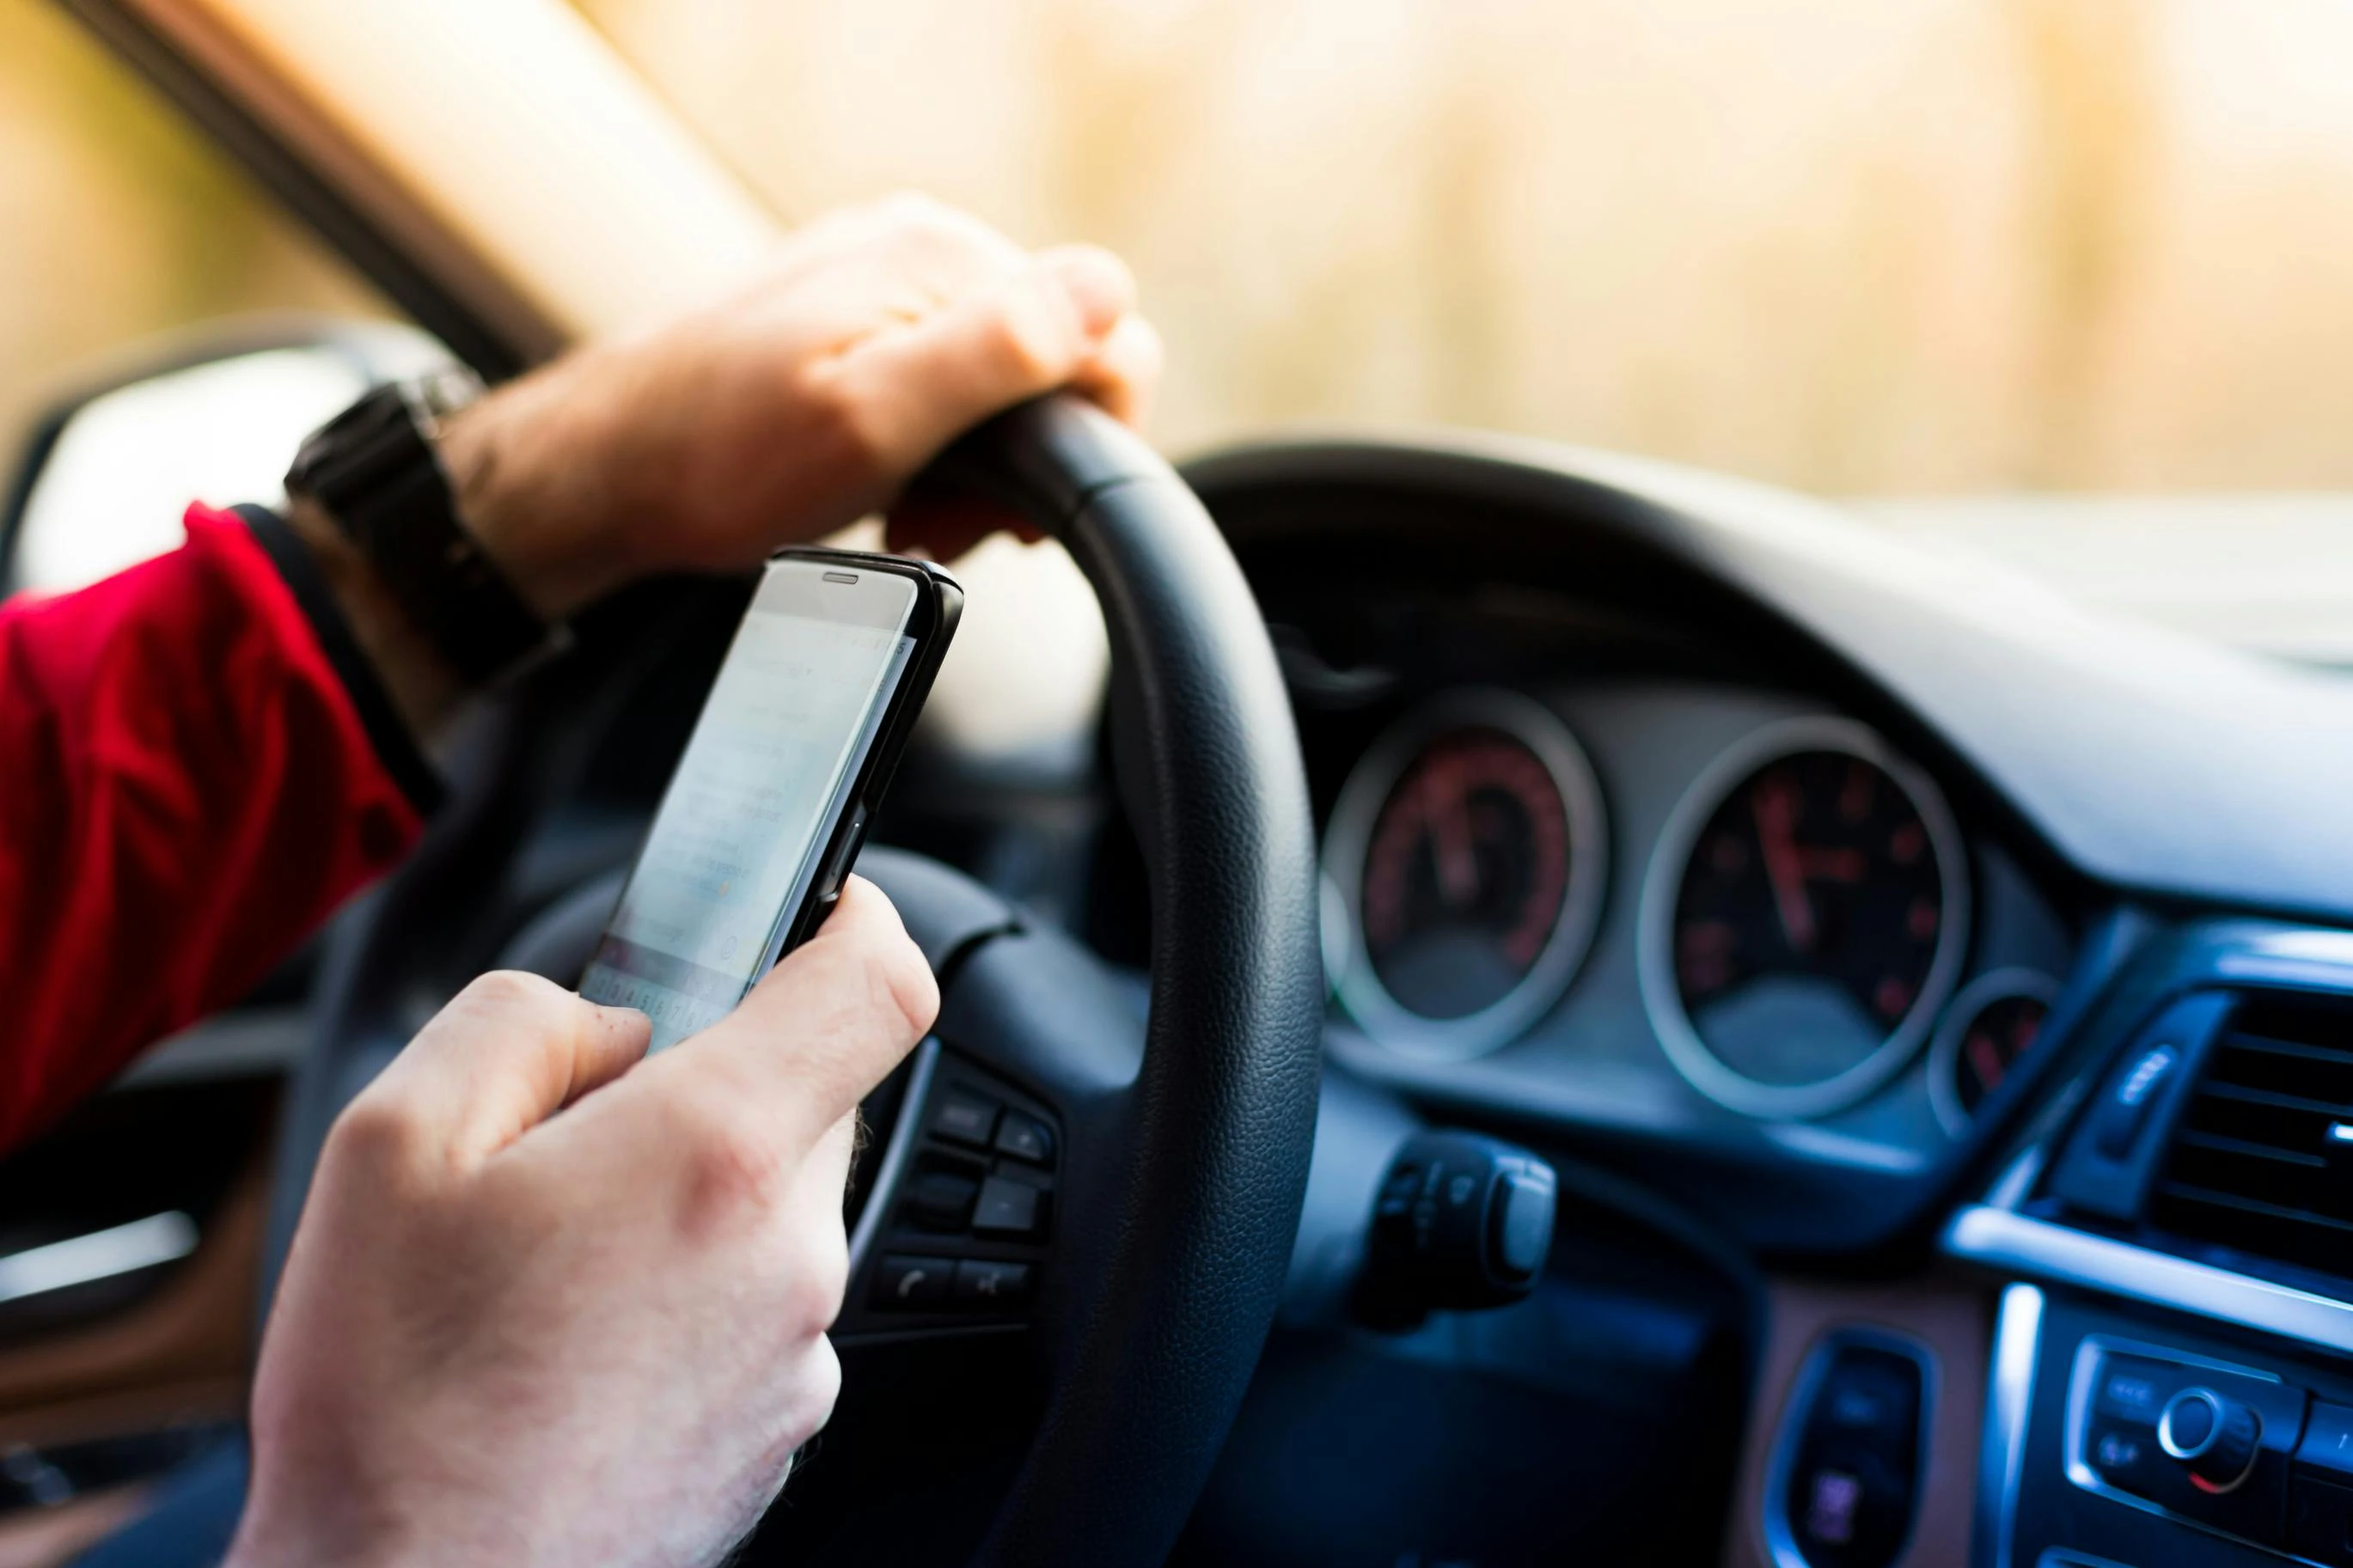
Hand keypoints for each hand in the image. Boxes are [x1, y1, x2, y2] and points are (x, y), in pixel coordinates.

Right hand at [226, 878, 935, 1567]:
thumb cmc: (394, 1399)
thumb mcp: (394, 1140)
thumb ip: (523, 1023)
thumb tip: (610, 1021)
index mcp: (713, 1153)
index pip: (879, 989)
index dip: (863, 923)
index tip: (831, 906)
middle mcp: (789, 1254)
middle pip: (815, 1100)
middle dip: (720, 1082)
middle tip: (591, 1125)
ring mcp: (796, 1355)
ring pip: (778, 1210)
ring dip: (696, 1197)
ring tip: (557, 1261)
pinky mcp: (779, 1431)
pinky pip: (760, 1307)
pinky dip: (693, 1292)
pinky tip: (581, 1338)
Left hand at [444, 193, 1163, 617]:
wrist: (601, 469)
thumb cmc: (719, 461)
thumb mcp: (872, 421)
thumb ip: (995, 354)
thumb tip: (1105, 291)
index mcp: (941, 261)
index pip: (1107, 332)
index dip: (1085, 439)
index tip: (1012, 513)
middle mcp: (920, 245)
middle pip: (1056, 357)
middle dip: (1022, 461)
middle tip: (943, 525)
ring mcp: (884, 272)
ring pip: (1003, 375)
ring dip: (978, 462)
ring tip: (909, 513)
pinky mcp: (853, 308)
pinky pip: (945, 374)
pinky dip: (936, 442)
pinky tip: (886, 483)